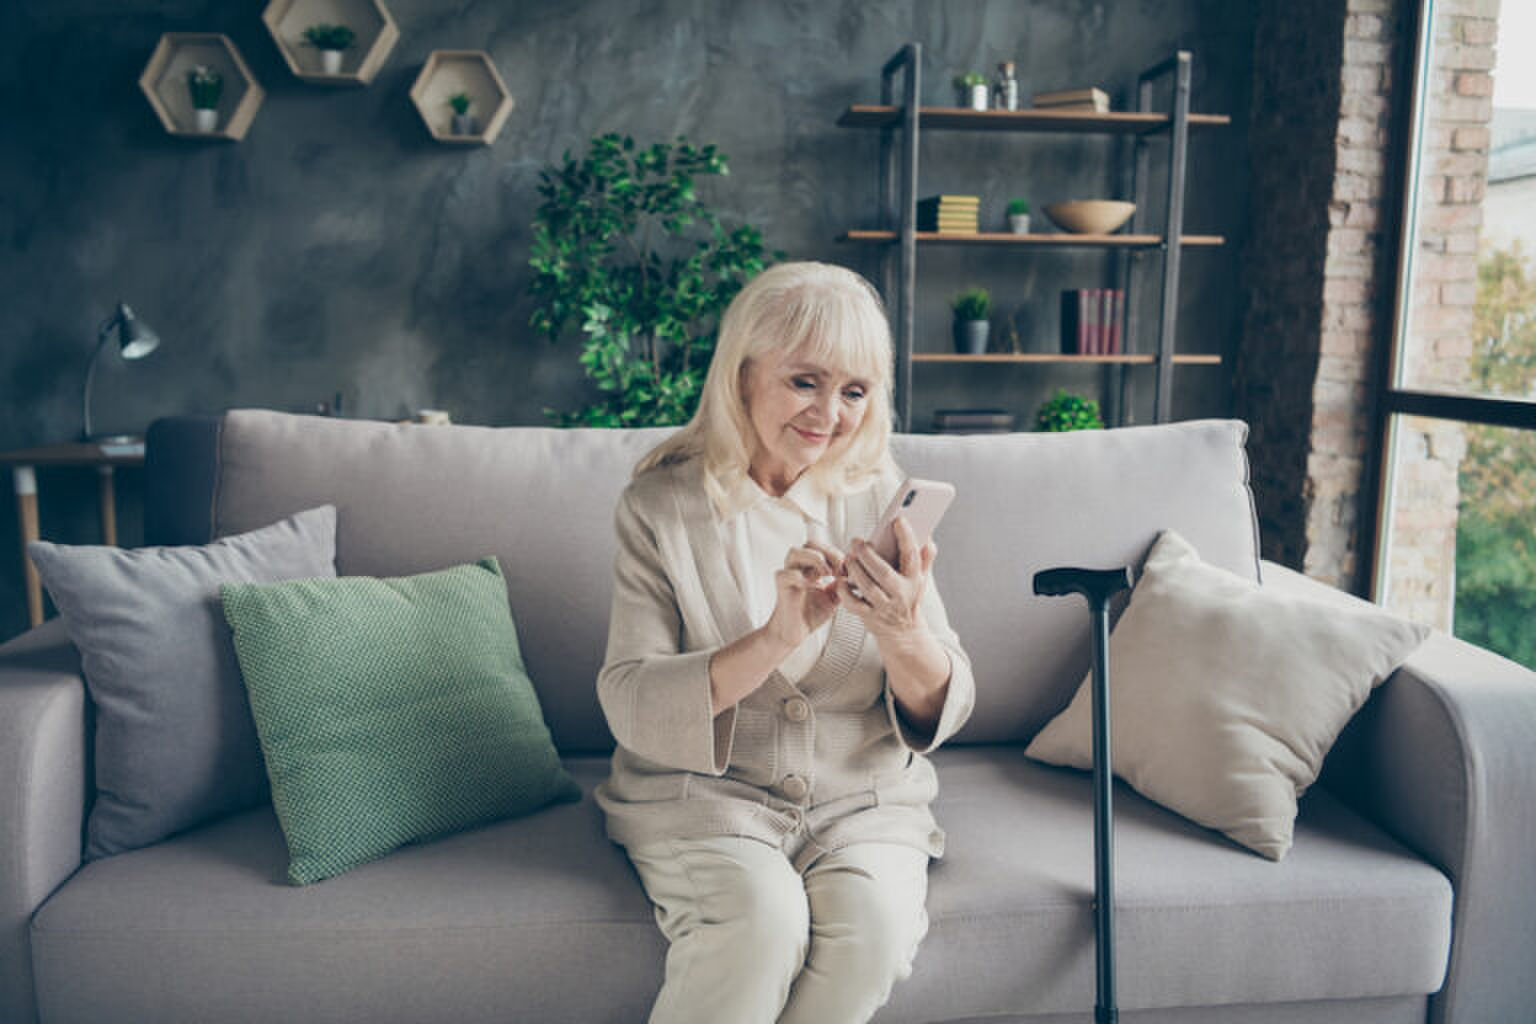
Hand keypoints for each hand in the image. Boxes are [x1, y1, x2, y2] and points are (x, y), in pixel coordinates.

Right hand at [764, 540, 844, 649]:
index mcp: (810, 567)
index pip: (824, 547)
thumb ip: (841, 583)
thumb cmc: (810, 615)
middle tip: (840, 568)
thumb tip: (855, 573)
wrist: (794, 633)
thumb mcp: (834, 596)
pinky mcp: (781, 587)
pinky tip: (813, 585)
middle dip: (829, 552)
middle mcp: (798, 567)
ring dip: (815, 559)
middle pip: (810, 543)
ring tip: (827, 574)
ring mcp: (788, 576)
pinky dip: (800, 577)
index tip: (849, 570)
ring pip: (795, 552)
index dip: (838, 555)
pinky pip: (786, 574)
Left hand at [839, 515, 935, 642]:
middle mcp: (900, 594)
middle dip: (869, 555)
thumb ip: (924, 558)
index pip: (912, 556)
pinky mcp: (869, 616)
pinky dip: (844, 592)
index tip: (898, 520)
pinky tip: (841, 580)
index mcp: (914, 580)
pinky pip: (854, 604)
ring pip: (868, 587)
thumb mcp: (920, 578)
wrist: (903, 631)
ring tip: (848, 557)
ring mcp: (884, 606)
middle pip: (884, 573)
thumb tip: (928, 538)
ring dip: (855, 570)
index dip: (906, 537)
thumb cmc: (908, 597)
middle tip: (857, 541)